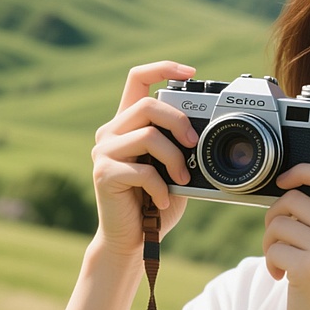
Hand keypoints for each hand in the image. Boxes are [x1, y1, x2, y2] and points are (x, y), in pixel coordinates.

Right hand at [91, 61, 197, 255]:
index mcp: (127, 124)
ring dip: (174, 159)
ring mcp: (104, 152)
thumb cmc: (154, 204)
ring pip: (147, 135)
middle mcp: (111, 132)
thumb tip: (205, 130)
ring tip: (183, 181)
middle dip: (178, 121)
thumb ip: (179, 146)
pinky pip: (142, 170)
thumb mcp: (173, 168)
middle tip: (194, 144)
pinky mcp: (104, 174)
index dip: (163, 68)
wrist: (130, 241)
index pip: (138, 79)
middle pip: (147, 104)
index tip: (191, 72)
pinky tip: (164, 201)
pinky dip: (161, 187)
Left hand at [262, 164, 309, 309]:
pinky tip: (280, 277)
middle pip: (293, 199)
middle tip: (276, 239)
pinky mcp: (307, 268)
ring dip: (270, 243)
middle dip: (274, 217)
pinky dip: (270, 262)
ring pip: (278, 223)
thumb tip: (288, 195)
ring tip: (280, 263)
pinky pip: (273, 248)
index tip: (284, 181)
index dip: (303, 170)